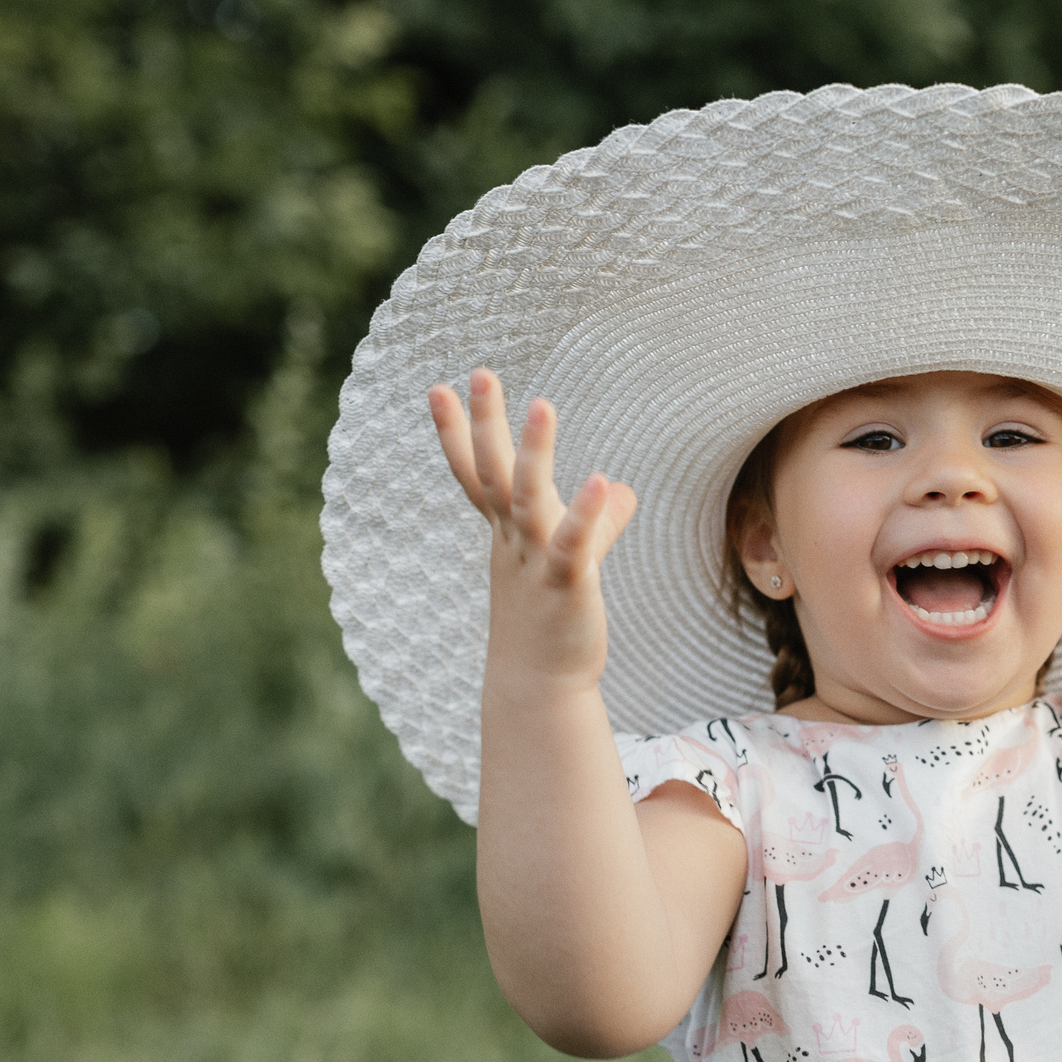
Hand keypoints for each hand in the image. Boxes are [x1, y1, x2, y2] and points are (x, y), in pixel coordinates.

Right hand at [430, 367, 637, 690]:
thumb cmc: (551, 622)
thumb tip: (623, 490)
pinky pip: (573, 545)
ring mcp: (535, 563)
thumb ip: (598, 523)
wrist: (541, 688)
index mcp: (508, 533)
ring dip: (534, 453)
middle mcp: (513, 542)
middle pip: (494, 474)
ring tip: (542, 405)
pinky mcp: (565, 586)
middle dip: (485, 424)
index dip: (458, 432)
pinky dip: (584, 514)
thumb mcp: (574, 563)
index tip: (438, 388)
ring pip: (529, 500)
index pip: (476, 474)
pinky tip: (602, 480)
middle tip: (480, 373)